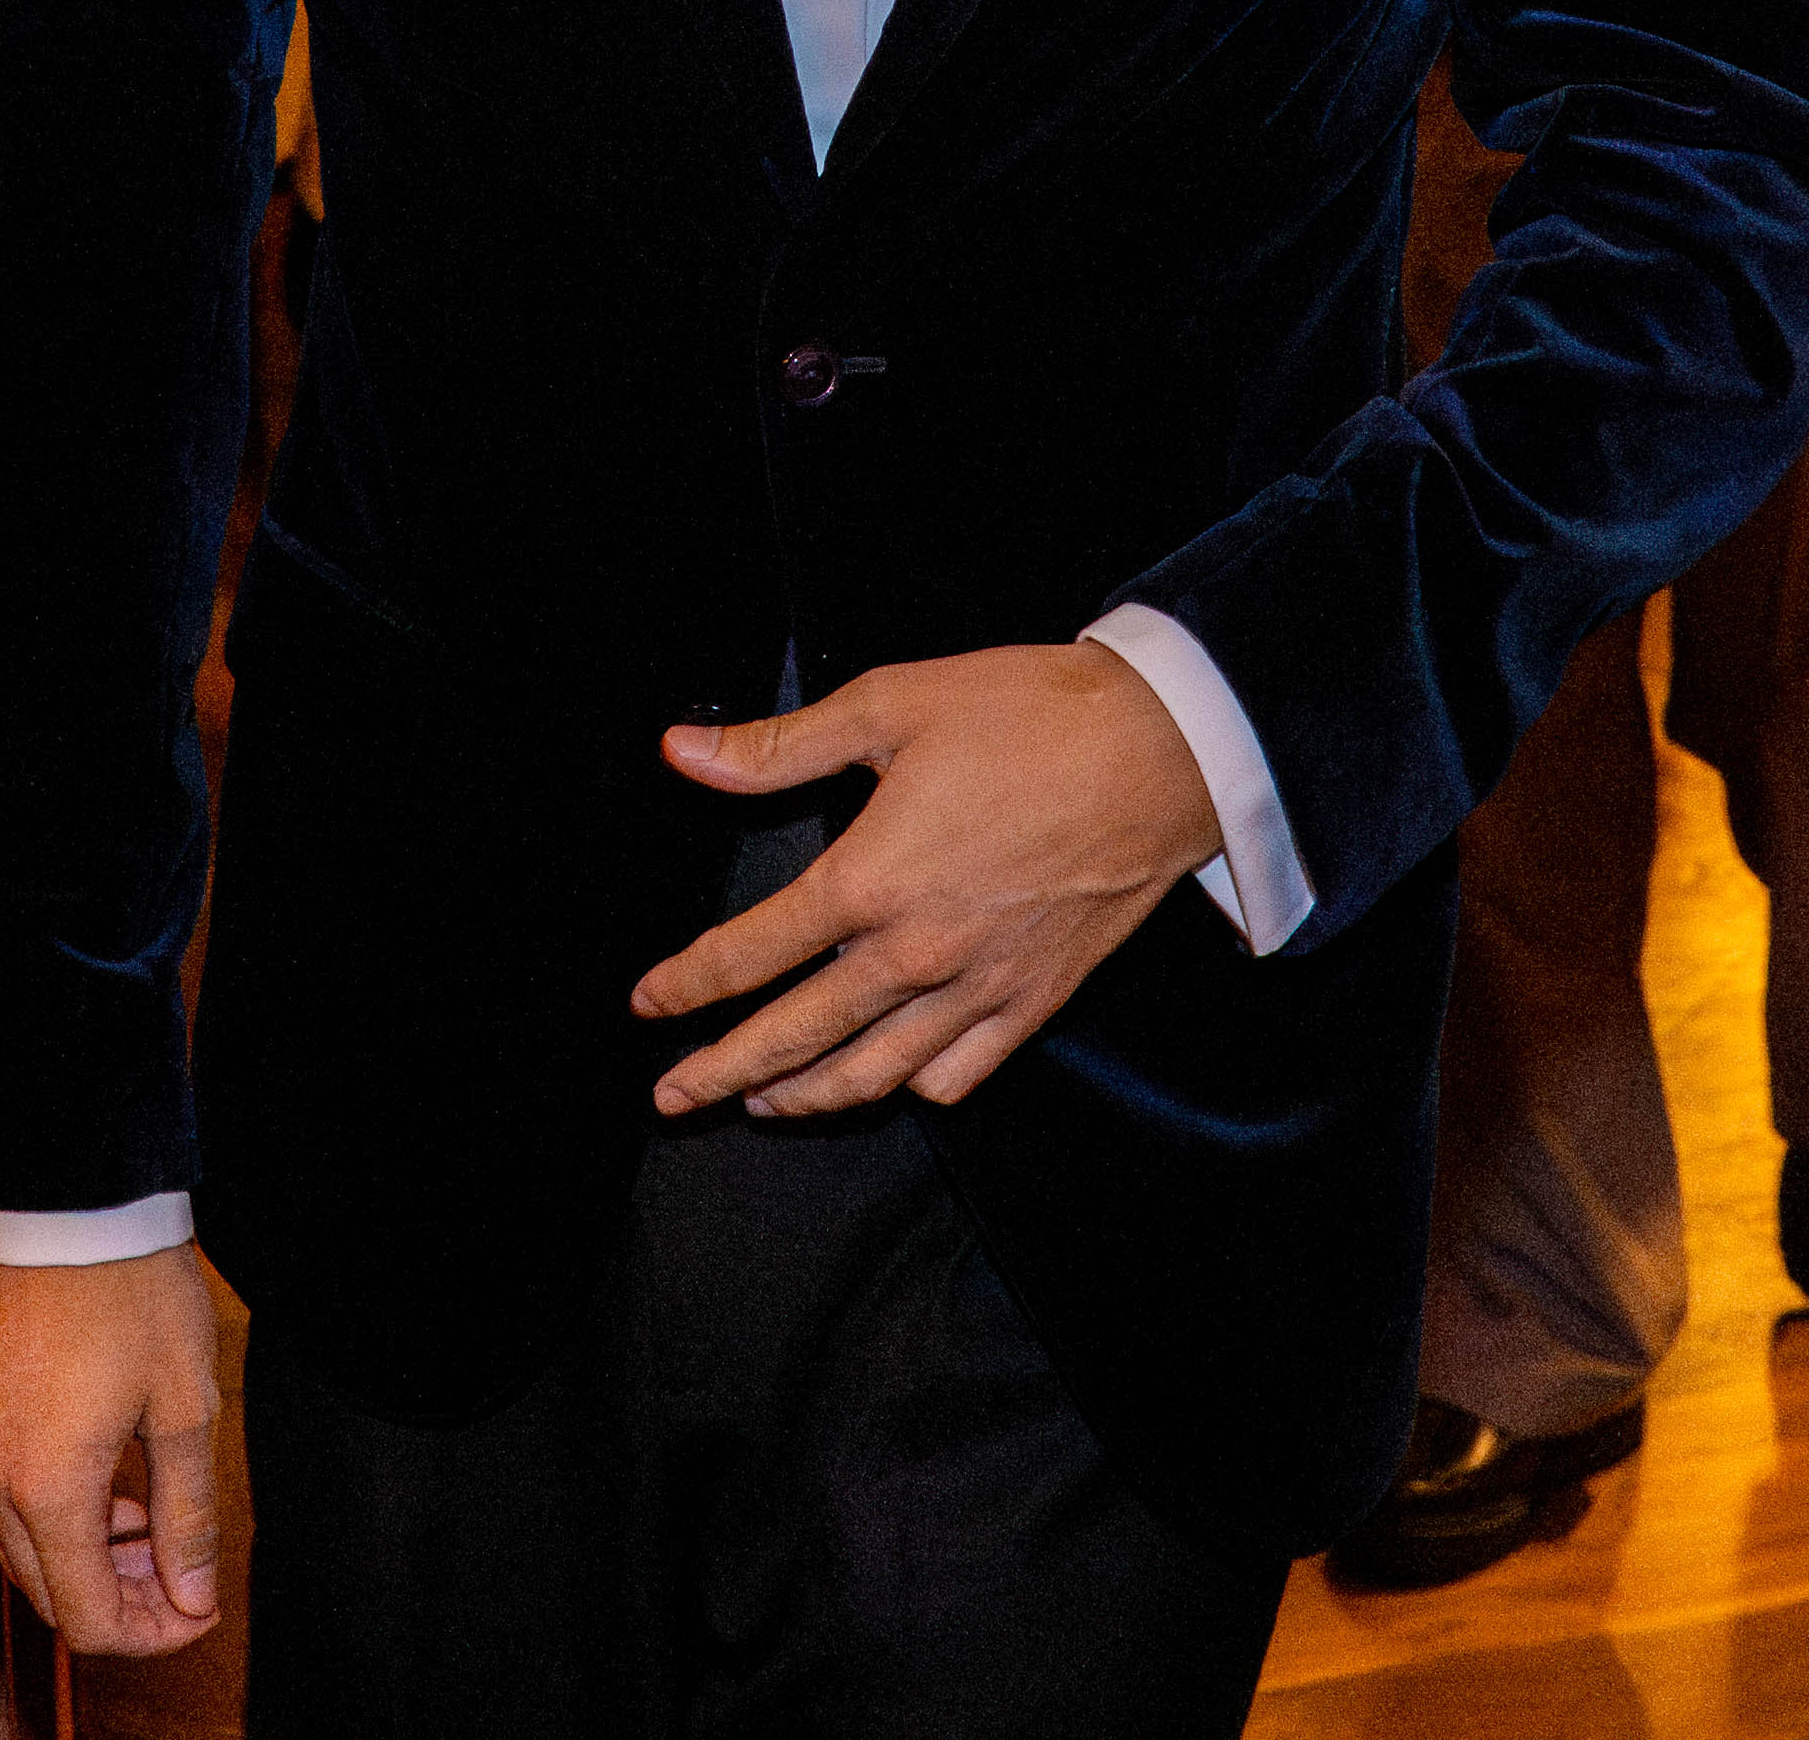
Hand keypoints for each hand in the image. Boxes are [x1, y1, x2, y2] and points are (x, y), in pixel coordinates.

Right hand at [0, 1246, 223, 1656]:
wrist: (68, 1206)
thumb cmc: (131, 1295)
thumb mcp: (183, 1407)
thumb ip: (187, 1515)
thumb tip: (193, 1593)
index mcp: (47, 1490)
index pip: (90, 1619)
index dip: (154, 1633)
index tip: (202, 1607)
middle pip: (53, 1598)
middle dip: (125, 1604)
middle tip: (186, 1576)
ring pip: (28, 1556)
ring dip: (92, 1565)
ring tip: (156, 1531)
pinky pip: (11, 1509)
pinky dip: (61, 1523)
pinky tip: (113, 1490)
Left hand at [633, 642, 1221, 1117]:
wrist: (1160, 750)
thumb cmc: (1029, 717)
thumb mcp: (889, 704)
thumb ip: (779, 747)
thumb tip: (685, 754)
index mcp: (870, 881)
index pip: (751, 953)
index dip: (688, 983)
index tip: (648, 1003)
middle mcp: (916, 953)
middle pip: (797, 1035)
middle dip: (722, 1073)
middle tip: (674, 1096)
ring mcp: (979, 987)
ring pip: (874, 1073)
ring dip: (807, 1095)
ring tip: (763, 1104)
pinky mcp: (1036, 1000)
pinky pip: (960, 1072)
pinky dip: (913, 1086)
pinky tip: (890, 1082)